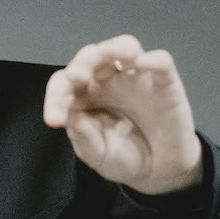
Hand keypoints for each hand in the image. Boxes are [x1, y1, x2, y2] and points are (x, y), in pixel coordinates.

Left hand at [42, 35, 203, 192]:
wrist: (160, 172)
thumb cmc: (125, 158)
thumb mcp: (98, 156)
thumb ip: (85, 140)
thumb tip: (73, 118)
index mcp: (85, 95)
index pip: (63, 83)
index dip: (56, 96)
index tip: (55, 120)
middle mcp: (108, 81)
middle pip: (92, 56)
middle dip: (81, 62)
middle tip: (76, 77)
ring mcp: (136, 78)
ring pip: (125, 46)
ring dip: (114, 48)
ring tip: (105, 56)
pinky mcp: (164, 83)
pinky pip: (161, 62)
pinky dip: (153, 59)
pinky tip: (142, 64)